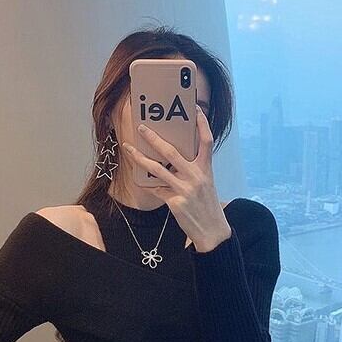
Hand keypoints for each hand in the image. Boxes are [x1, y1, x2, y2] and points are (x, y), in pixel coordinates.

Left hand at [121, 105, 231, 251]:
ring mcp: (184, 189)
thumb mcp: (206, 184)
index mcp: (205, 169)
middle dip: (154, 138)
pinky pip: (156, 189)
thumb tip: (173, 160)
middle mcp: (196, 176)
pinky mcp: (175, 202)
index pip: (206, 141)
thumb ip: (193, 171)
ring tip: (129, 149)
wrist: (212, 231)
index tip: (196, 110)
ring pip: (157, 169)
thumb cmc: (208, 206)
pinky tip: (140, 180)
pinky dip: (147, 184)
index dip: (202, 124)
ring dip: (140, 158)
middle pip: (172, 152)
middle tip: (142, 128)